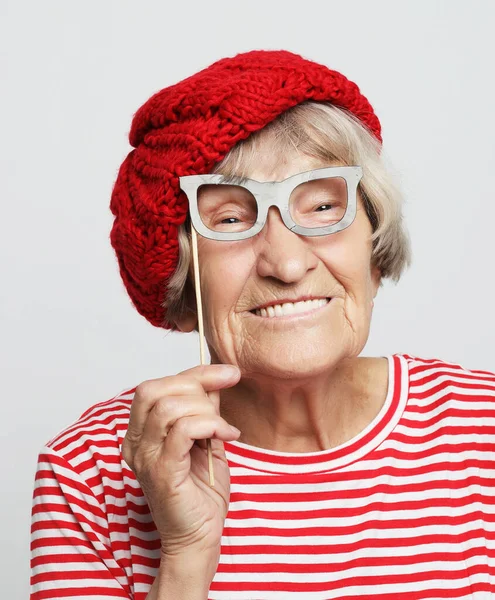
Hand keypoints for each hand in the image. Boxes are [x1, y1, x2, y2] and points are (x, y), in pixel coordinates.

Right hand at [122, 364, 240, 564]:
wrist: (200, 537)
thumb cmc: (201, 491)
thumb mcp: (205, 439)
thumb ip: (204, 410)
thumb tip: (215, 380)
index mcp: (141, 433)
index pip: (156, 386)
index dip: (193, 372)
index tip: (228, 372)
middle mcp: (135, 443)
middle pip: (154, 389)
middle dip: (196, 383)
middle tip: (227, 391)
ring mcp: (145, 458)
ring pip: (167, 407)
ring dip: (205, 409)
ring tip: (224, 428)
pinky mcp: (161, 472)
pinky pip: (182, 430)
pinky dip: (210, 425)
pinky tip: (228, 436)